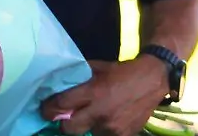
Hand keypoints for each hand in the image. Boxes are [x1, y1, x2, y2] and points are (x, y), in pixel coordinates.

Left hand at [40, 56, 168, 135]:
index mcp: (93, 92)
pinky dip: (102, 131)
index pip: (62, 105)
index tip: (45, 110)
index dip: (49, 109)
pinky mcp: (125, 135)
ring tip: (93, 116)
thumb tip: (57, 84)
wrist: (152, 80)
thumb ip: (78, 78)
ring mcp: (113, 127)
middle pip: (69, 129)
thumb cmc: (121, 72)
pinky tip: (107, 121)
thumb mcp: (97, 68)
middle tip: (66, 118)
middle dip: (64, 124)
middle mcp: (101, 112)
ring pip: (88, 134)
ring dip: (87, 127)